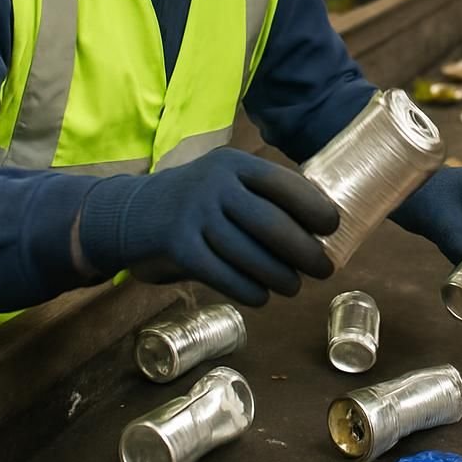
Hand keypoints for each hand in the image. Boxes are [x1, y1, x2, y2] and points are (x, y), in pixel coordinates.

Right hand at [78, 148, 339, 305]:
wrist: (129, 212)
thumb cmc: (195, 201)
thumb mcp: (225, 182)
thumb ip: (260, 195)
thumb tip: (317, 223)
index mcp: (234, 164)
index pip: (282, 183)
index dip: (313, 207)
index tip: (333, 227)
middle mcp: (215, 184)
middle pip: (271, 223)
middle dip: (304, 251)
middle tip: (324, 269)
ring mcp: (194, 214)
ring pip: (249, 253)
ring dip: (280, 276)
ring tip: (293, 287)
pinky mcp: (177, 246)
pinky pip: (222, 274)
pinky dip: (248, 289)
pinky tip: (261, 296)